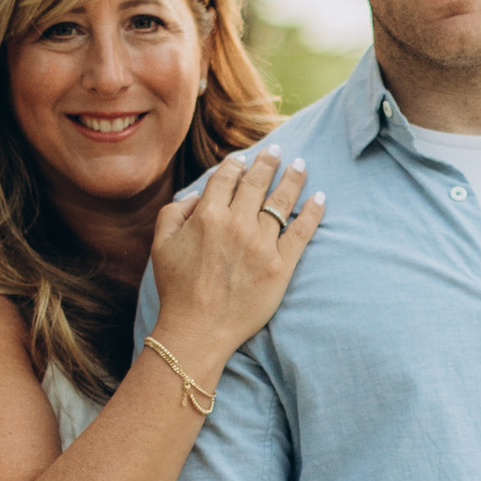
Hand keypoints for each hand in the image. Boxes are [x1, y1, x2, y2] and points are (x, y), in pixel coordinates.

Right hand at [146, 152, 324, 374]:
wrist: (198, 329)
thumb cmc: (176, 288)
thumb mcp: (161, 244)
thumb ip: (175, 212)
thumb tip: (198, 195)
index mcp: (208, 215)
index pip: (227, 178)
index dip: (236, 165)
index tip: (243, 159)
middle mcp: (237, 224)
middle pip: (258, 183)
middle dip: (268, 162)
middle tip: (276, 151)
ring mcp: (262, 244)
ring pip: (282, 201)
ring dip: (293, 179)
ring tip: (301, 165)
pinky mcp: (281, 265)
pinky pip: (302, 231)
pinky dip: (313, 212)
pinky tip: (319, 198)